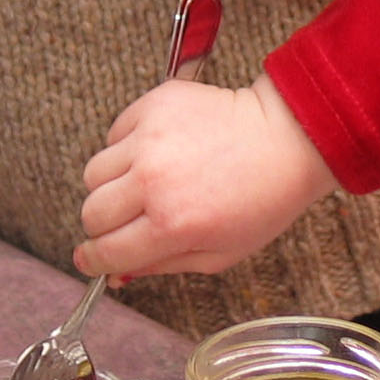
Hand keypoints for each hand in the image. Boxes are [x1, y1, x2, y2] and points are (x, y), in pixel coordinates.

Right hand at [77, 74, 337, 276]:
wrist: (288, 138)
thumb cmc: (263, 199)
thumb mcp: (220, 254)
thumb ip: (162, 266)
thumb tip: (116, 274)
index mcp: (172, 225)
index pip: (105, 251)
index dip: (94, 260)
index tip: (91, 258)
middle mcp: (154, 181)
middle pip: (91, 212)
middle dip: (102, 226)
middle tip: (126, 221)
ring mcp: (151, 139)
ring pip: (94, 173)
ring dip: (111, 184)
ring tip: (146, 182)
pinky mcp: (153, 106)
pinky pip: (114, 134)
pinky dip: (126, 147)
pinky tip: (158, 151)